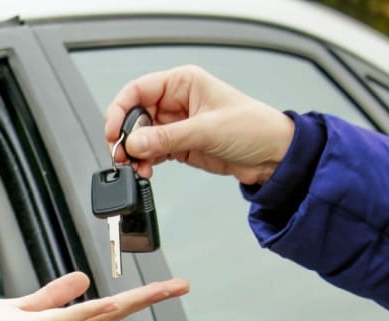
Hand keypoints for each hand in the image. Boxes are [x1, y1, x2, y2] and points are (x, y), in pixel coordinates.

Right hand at [105, 65, 294, 184]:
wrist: (273, 156)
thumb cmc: (254, 128)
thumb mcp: (207, 130)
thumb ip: (167, 137)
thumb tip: (134, 142)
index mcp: (183, 83)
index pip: (138, 90)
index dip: (120, 110)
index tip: (114, 132)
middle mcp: (176, 102)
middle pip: (134, 116)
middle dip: (126, 137)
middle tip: (123, 155)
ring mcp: (176, 125)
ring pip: (140, 137)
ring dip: (134, 153)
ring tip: (136, 166)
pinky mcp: (179, 146)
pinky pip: (151, 152)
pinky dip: (144, 162)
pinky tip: (146, 170)